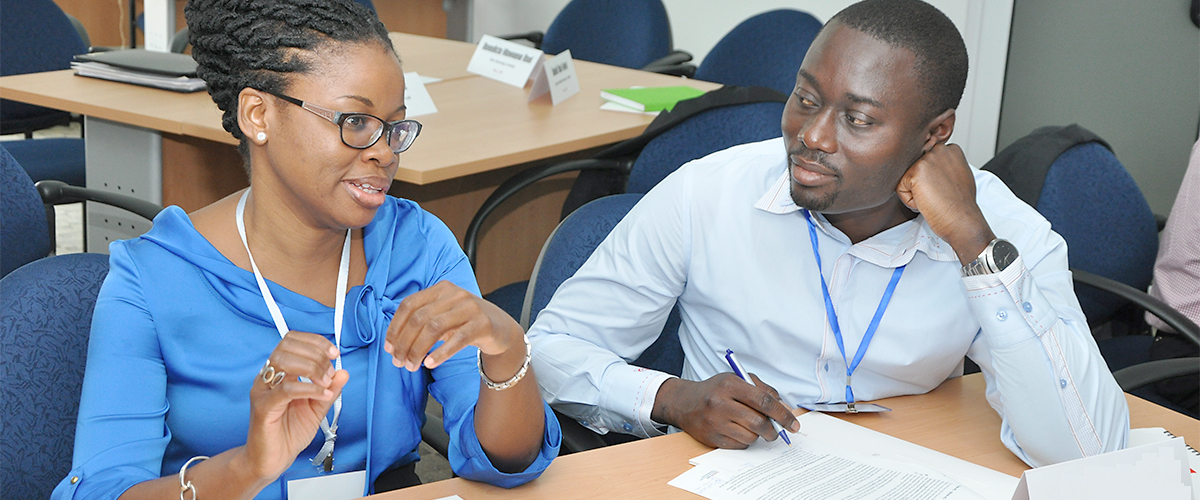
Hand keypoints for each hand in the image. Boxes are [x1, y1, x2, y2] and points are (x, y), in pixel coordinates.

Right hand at [244, 331, 348, 479]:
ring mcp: (263, 391)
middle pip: (287, 346)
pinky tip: (322, 394)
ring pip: (284, 362)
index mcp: (279, 373)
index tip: (333, 353)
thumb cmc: (289, 432)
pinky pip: (286, 390)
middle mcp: (268, 377)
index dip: (315, 342)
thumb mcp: (317, 408)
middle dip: (315, 354)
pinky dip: (309, 388)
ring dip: (312, 368)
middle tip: (330, 372)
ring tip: (326, 383)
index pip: (292, 340)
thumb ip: (330, 389)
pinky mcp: (263, 407)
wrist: (273, 459)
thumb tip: (343, 372)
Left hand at [384, 281, 524, 373]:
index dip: (395, 327)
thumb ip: (422, 323)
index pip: (409, 305)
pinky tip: (430, 363)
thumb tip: (394, 345)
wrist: (501, 329)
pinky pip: (457, 339)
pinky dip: (440, 353)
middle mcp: (454, 294)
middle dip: (404, 343)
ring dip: (418, 350)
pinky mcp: (482, 323)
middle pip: (419, 318)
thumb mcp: (443, 316)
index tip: (389, 348)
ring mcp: (470, 307)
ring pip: (434, 328)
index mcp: (440, 289)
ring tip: (412, 366)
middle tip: (399, 362)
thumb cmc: (466, 324)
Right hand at [652, 373, 799, 448]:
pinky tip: (737, 431)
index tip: (793, 424)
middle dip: (773, 430)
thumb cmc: (715, 390)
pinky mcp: (711, 438)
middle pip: (758, 422)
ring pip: (750, 436)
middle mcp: (720, 403)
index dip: (782, 414)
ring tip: (751, 427)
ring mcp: (714, 422)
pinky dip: (744, 441)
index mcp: (729, 384)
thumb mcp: (737, 380)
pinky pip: (739, 445)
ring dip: (757, 435)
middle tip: (777, 431)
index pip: (763, 400)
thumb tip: (784, 409)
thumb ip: (763, 390)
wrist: (684, 403)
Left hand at [896, 143, 995, 263]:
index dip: (932, 179)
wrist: (962, 219)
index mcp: (951, 149)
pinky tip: (927, 202)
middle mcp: (939, 150)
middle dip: (922, 184)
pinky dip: (910, 201)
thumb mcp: (958, 175)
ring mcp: (927, 159)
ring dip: (916, 192)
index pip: (926, 161)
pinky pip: (901, 189)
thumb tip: (933, 168)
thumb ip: (944, 165)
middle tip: (939, 194)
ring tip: (934, 198)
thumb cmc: (961, 204)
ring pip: (907, 178)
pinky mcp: (915, 172)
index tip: (944, 188)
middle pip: (915, 168)